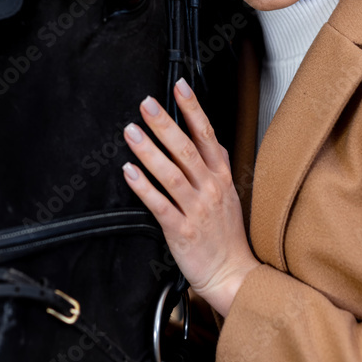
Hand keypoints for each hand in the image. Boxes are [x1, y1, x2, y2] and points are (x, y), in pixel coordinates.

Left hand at [122, 78, 258, 316]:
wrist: (232, 274)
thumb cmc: (226, 234)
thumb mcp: (228, 192)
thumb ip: (213, 165)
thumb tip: (199, 135)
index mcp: (221, 176)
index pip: (207, 135)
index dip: (193, 109)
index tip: (179, 87)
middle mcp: (210, 188)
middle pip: (186, 150)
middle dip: (165, 125)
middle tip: (147, 104)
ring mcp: (197, 209)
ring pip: (170, 174)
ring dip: (148, 151)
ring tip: (131, 132)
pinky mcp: (182, 230)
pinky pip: (159, 204)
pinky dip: (143, 187)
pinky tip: (129, 171)